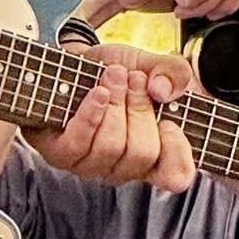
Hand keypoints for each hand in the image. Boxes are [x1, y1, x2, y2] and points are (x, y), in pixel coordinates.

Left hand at [29, 43, 196, 190]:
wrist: (77, 61)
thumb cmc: (117, 71)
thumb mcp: (152, 66)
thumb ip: (174, 74)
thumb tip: (162, 91)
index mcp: (154, 155)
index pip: (175, 176)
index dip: (177, 152)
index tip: (169, 121)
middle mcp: (123, 167)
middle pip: (142, 154)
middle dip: (140, 109)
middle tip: (135, 79)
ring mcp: (91, 164)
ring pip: (111, 147)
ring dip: (115, 104)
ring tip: (113, 76)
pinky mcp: (62, 154)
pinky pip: (80, 143)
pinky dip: (91, 114)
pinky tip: (97, 93)